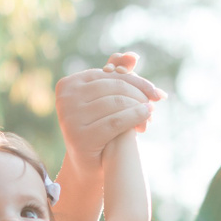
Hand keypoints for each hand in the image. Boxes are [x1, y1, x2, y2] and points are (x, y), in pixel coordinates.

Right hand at [55, 52, 163, 173]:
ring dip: (140, 107)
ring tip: (151, 114)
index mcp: (68, 84)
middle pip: (114, 88)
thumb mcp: (105, 100)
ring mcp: (69, 117)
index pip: (110, 76)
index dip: (137, 82)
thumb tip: (133, 56)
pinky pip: (116, 121)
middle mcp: (65, 98)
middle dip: (139, 94)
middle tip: (156, 103)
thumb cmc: (99, 127)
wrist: (90, 165)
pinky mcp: (79, 136)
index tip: (156, 91)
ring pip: (117, 103)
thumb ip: (116, 76)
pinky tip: (148, 119)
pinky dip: (136, 117)